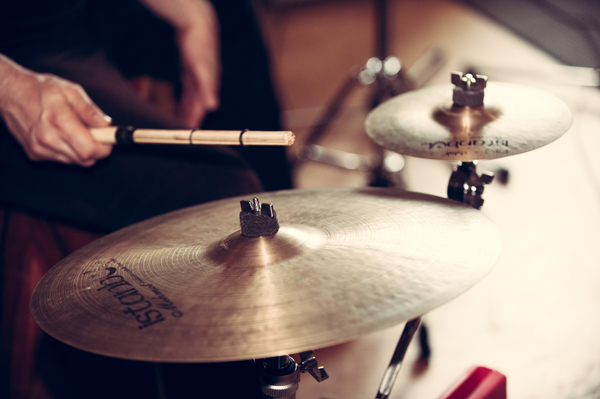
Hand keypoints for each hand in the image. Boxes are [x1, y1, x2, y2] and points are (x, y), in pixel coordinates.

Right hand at [0, 55, 112, 166]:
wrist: (10, 94)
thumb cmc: (42, 89)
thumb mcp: (71, 91)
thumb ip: (90, 110)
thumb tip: (107, 125)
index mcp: (59, 121)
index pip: (90, 149)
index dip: (105, 148)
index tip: (109, 139)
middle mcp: (48, 139)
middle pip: (85, 160)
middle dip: (96, 150)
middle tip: (96, 135)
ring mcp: (39, 149)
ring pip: (75, 162)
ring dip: (82, 151)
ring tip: (76, 131)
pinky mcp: (34, 155)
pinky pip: (61, 160)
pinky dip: (68, 151)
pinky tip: (61, 136)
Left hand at [174, 1, 220, 127]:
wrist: (198, 25)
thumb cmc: (201, 45)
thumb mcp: (202, 68)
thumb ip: (207, 88)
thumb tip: (213, 107)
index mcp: (208, 86)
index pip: (202, 109)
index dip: (196, 121)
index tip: (190, 133)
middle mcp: (205, 84)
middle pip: (197, 107)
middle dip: (191, 120)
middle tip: (182, 134)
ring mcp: (198, 79)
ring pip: (192, 101)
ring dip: (187, 113)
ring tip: (180, 125)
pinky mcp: (191, 73)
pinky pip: (188, 93)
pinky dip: (185, 102)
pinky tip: (180, 107)